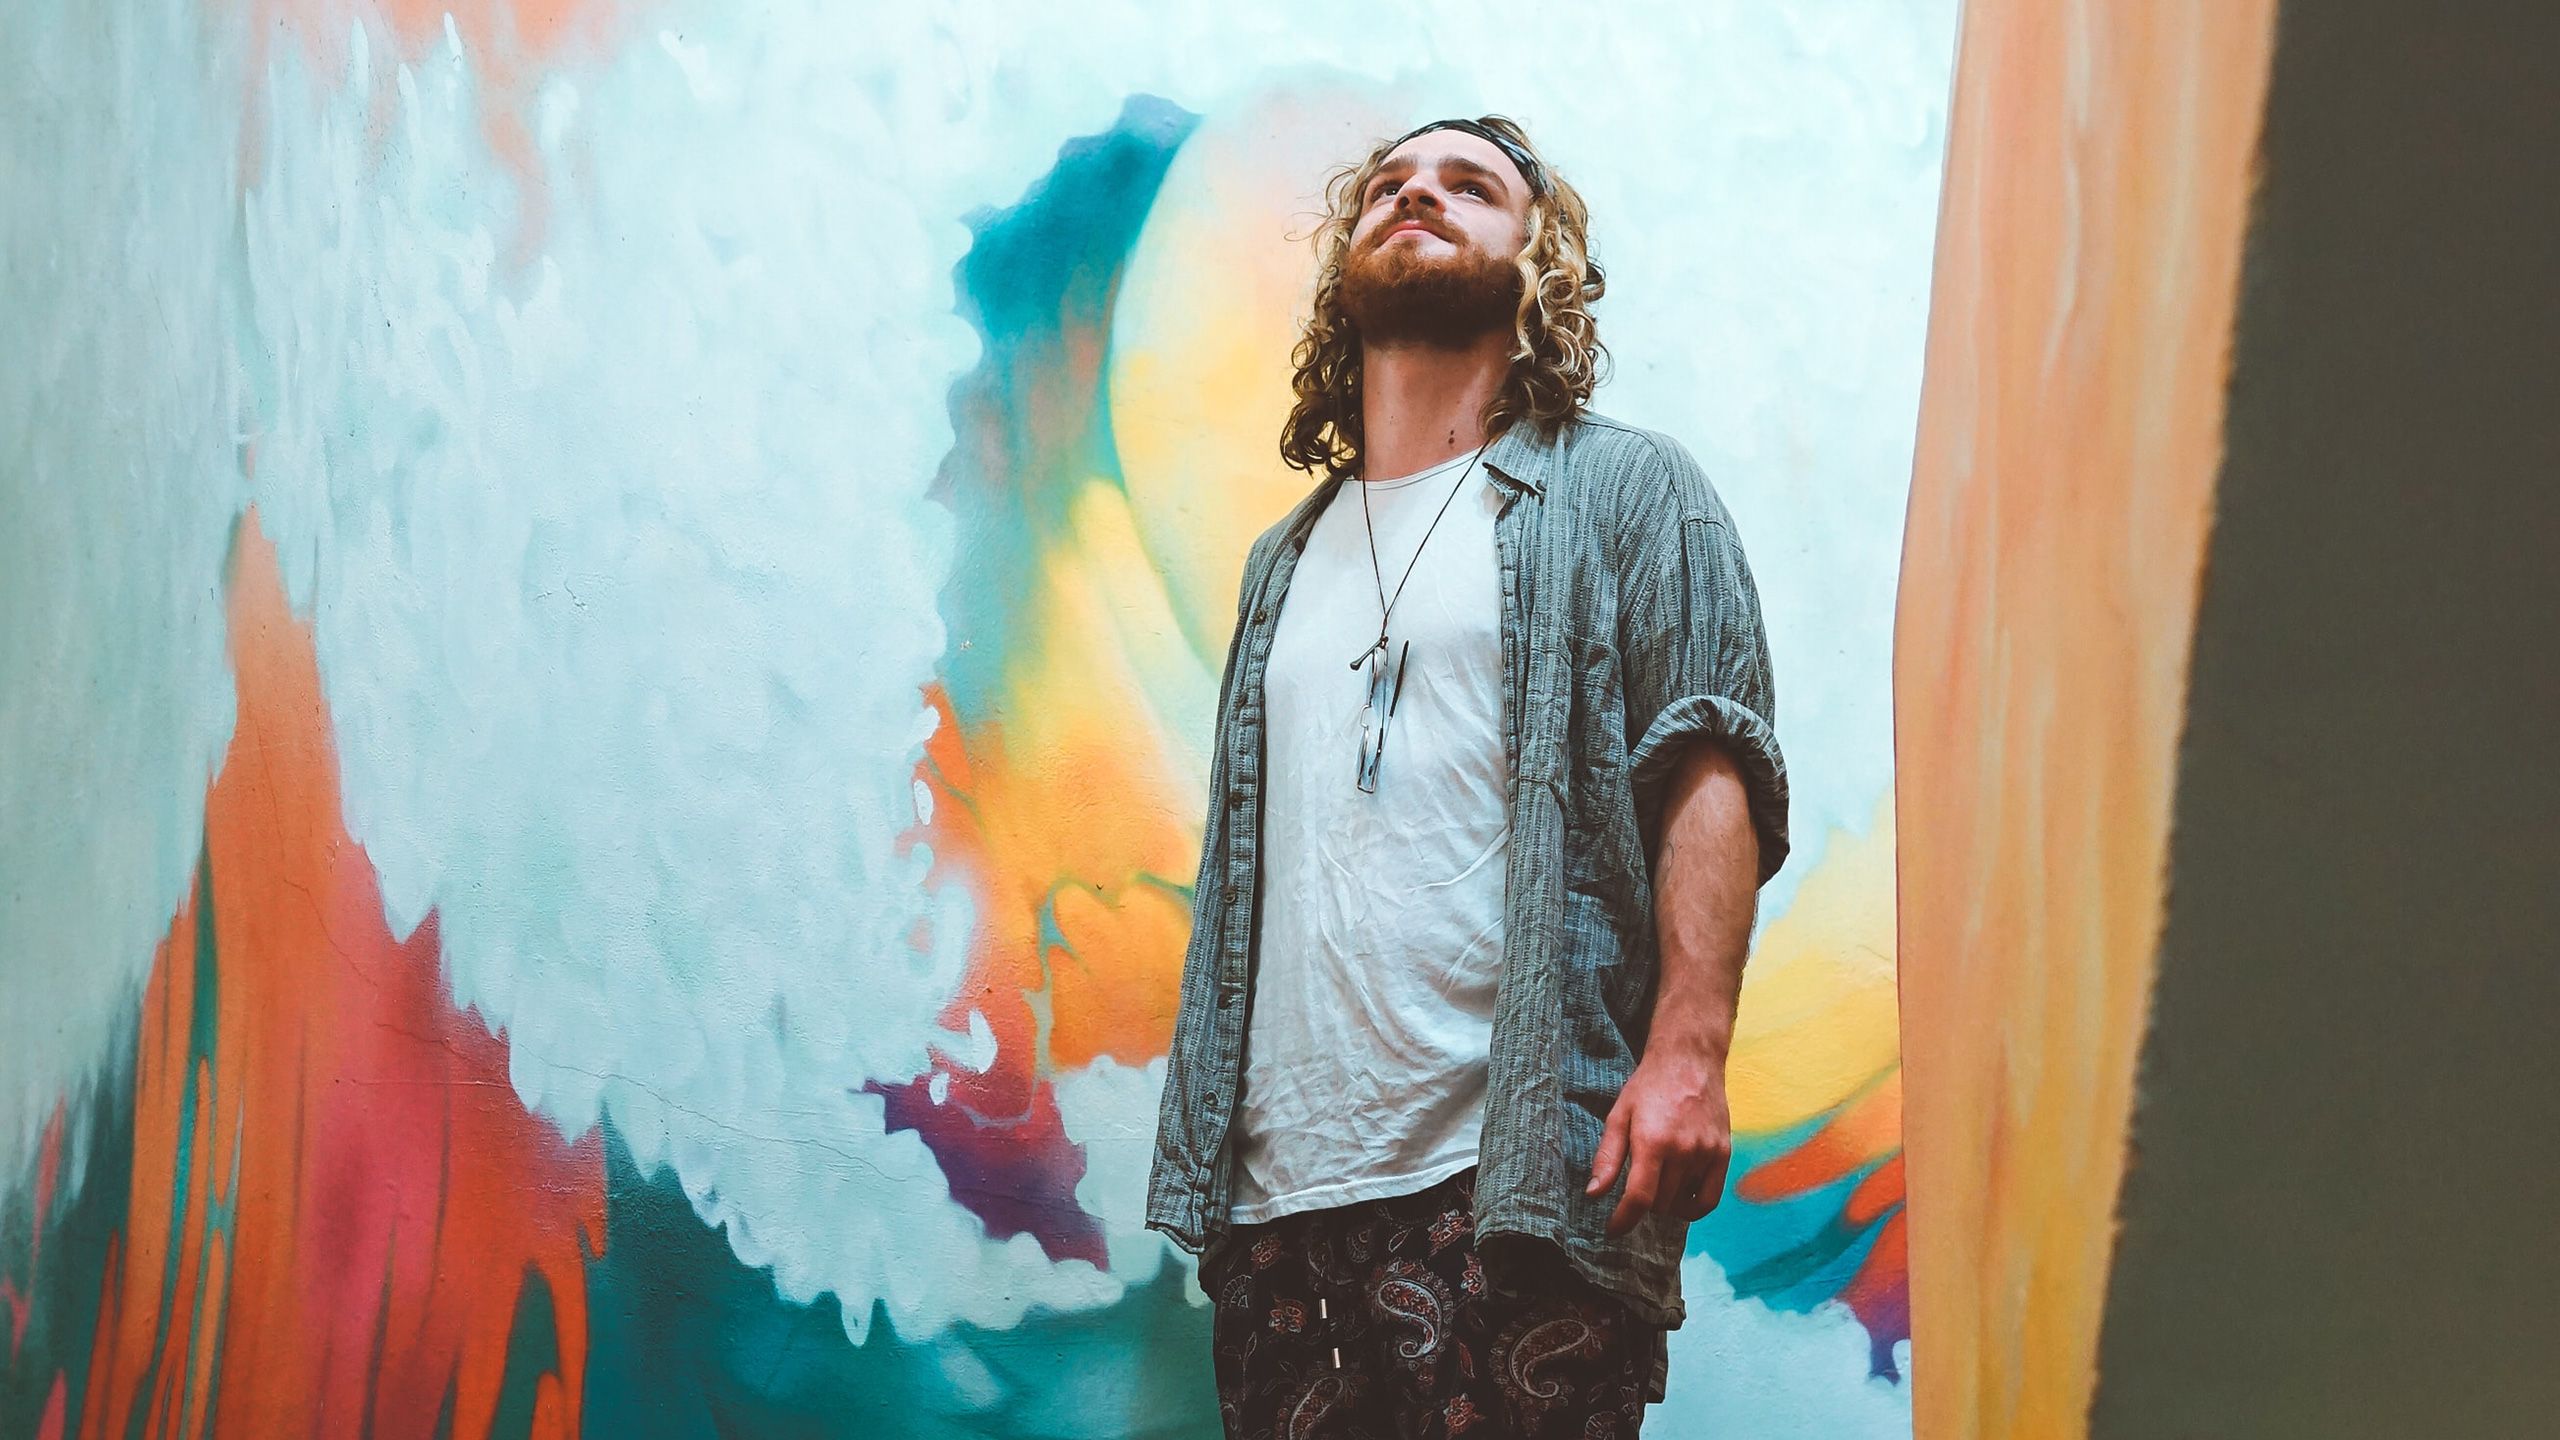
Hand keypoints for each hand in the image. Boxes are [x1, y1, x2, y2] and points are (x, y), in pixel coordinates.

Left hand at [1585, 1050, 1733, 1235]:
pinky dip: (1693, 1207)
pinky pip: (1709, 1199)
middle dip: (1643, 1205)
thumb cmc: (1648, 1087)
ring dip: (1666, 1203)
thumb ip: (1607, 1158)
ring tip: (1657, 1183)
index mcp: (1653, 1142)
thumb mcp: (1619, 1116)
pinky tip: (1680, 1197)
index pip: (1640, 1198)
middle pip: (1660, 1205)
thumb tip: (1594, 1194)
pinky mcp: (1723, 1154)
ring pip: (1682, 1203)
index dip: (1623, 1221)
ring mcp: (1706, 1153)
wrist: (1689, 1061)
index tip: (1613, 1230)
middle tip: (1636, 1189)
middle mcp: (1683, 1151)